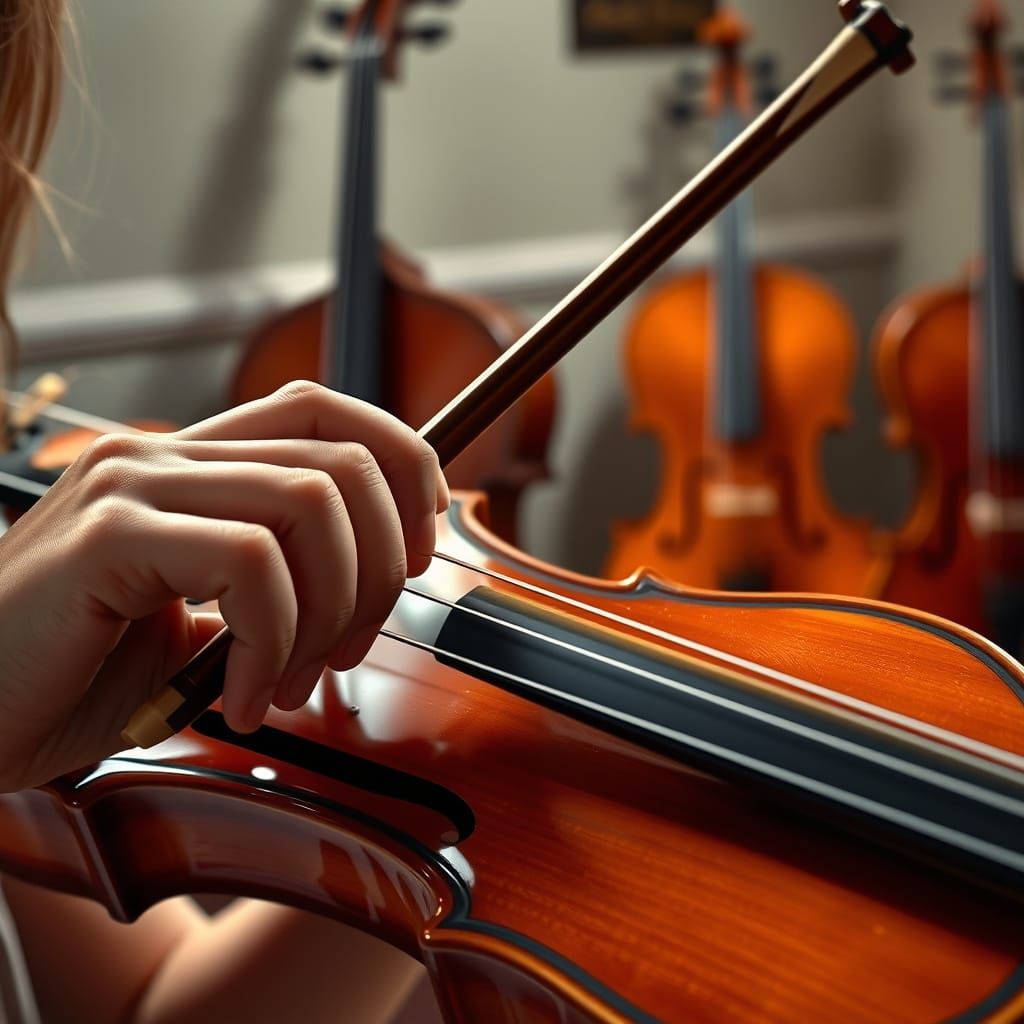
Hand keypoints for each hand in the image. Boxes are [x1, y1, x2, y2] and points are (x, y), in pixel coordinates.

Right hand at [0, 381, 448, 790]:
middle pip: (342, 458)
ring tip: (287, 682)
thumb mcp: (199, 619)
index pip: (324, 409)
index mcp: (188, 463)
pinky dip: (273, 642)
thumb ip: (272, 581)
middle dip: (381, 568)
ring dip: (331, 611)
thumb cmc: (74, 676)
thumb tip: (374, 572)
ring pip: (312, 502)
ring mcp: (131, 485)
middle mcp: (161, 453)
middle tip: (346, 650)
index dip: (401, 463)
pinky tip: (239, 694)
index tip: (419, 546)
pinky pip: (252, 565)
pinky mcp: (107, 536)